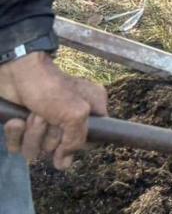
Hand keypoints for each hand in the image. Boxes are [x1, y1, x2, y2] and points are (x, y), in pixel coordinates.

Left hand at [0, 52, 106, 169]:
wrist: (16, 73)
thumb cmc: (51, 89)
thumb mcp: (75, 114)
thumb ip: (76, 141)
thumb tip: (64, 164)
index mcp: (90, 110)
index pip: (91, 141)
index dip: (77, 144)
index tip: (66, 138)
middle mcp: (69, 118)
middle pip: (60, 148)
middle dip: (48, 136)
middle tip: (47, 116)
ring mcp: (45, 123)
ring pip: (37, 150)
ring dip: (31, 135)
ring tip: (31, 114)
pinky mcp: (23, 126)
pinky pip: (18, 147)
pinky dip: (15, 135)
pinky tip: (16, 120)